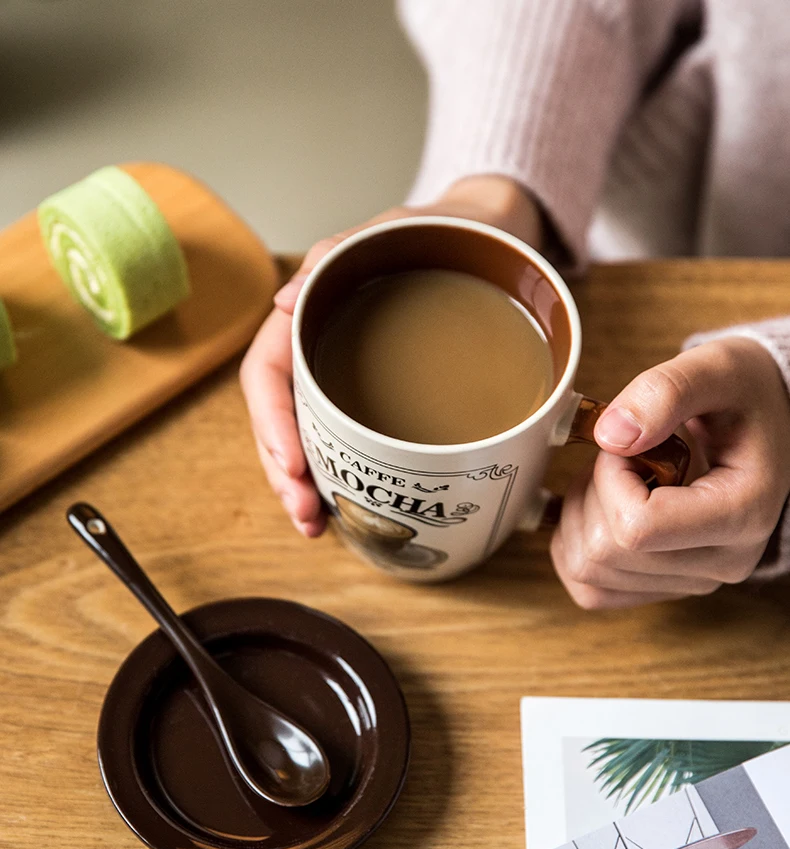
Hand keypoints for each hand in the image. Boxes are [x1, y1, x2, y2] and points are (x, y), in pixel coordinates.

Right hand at [239, 175, 542, 535]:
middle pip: (280, 418)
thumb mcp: (390, 229)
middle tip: (305, 513)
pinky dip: (338, 477)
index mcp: (311, 313)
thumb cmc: (438, 230)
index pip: (269, 372)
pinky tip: (341, 508)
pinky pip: (345, 440)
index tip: (292, 464)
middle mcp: (321, 351)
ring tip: (314, 526)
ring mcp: (347, 377)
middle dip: (284, 472)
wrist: (491, 238)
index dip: (272, 422)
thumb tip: (284, 303)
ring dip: (302, 485)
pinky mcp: (377, 397)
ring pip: (307, 437)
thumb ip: (337, 256)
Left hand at [551, 337, 789, 608]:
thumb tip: (610, 436)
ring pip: (589, 573)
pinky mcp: (665, 588)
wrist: (767, 424)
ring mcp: (693, 581)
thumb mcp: (716, 368)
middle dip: (590, 494)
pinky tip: (599, 508)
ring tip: (615, 479)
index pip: (636, 527)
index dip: (608, 478)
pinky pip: (591, 589)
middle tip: (621, 457)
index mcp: (742, 513)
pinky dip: (576, 548)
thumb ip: (666, 391)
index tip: (625, 443)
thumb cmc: (744, 397)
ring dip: (579, 519)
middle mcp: (722, 562)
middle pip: (605, 554)